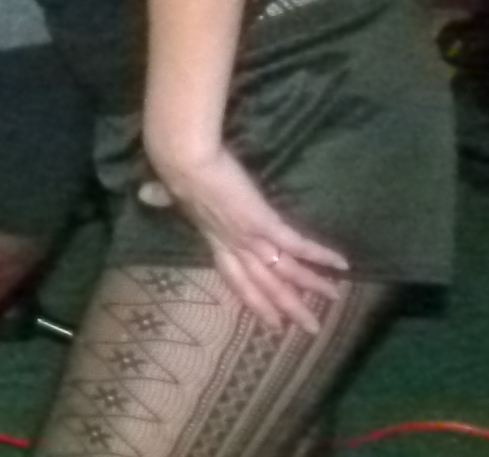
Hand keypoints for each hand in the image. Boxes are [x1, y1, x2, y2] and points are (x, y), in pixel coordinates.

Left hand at [142, 143, 348, 331]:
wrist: (182, 159)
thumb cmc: (174, 169)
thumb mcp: (169, 190)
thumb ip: (164, 197)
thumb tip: (147, 194)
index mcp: (212, 239)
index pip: (235, 277)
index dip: (253, 299)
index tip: (270, 321)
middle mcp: (233, 246)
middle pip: (264, 285)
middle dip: (288, 308)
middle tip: (310, 328)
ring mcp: (249, 238)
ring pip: (285, 272)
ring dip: (311, 287)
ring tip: (334, 299)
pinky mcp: (264, 223)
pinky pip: (297, 245)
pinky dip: (320, 255)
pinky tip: (341, 264)